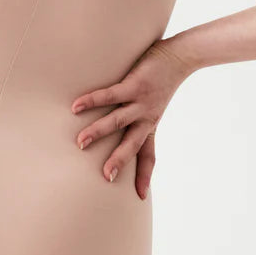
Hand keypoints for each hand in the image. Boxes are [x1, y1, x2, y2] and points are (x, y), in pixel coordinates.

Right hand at [70, 38, 194, 199]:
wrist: (179, 58)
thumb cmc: (163, 81)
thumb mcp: (154, 106)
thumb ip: (139, 117)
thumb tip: (121, 124)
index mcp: (151, 125)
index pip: (148, 155)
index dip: (146, 176)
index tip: (141, 196)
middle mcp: (147, 118)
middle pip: (132, 144)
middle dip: (119, 161)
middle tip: (105, 177)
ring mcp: (140, 102)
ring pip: (118, 121)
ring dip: (98, 132)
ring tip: (80, 142)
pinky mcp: (134, 85)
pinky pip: (109, 95)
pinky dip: (92, 100)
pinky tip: (76, 106)